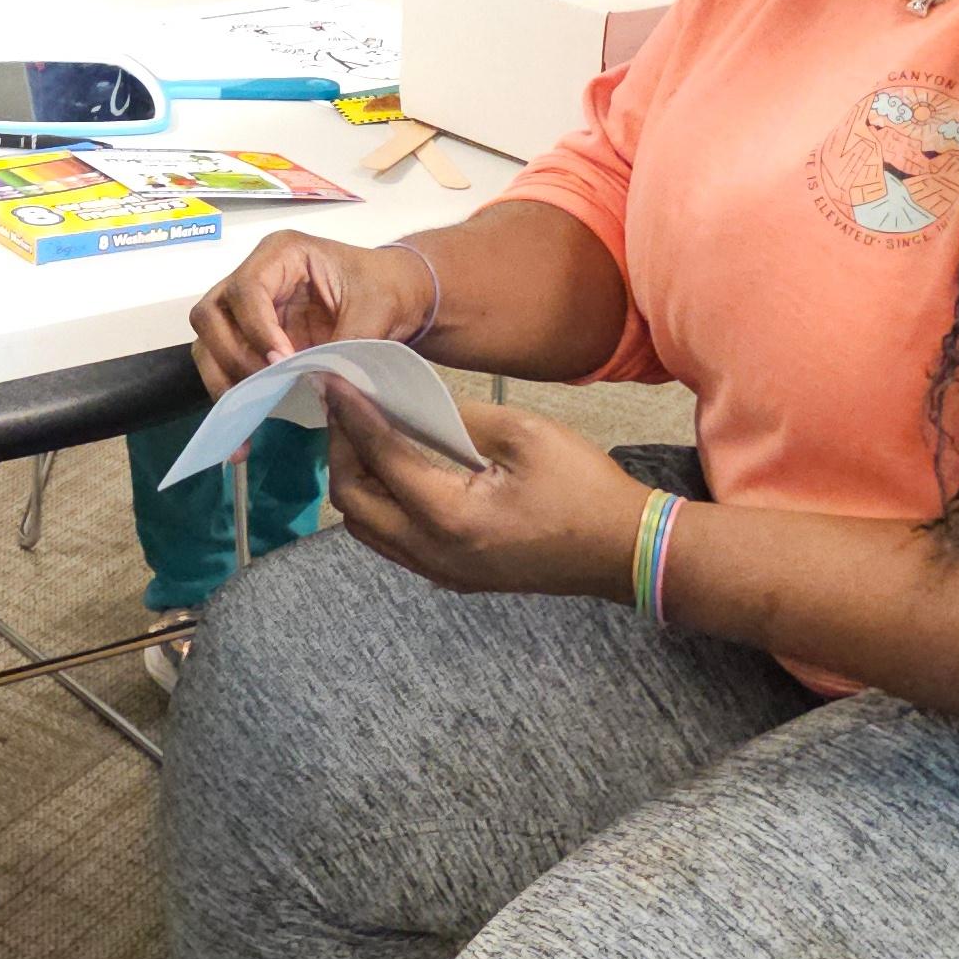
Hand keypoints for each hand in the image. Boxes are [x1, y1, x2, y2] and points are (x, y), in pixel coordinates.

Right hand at [188, 231, 440, 393]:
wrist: (398, 296)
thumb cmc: (387, 288)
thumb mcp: (375, 310)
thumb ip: (347, 343)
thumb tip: (319, 386)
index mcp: (282, 254)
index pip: (247, 289)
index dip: (256, 328)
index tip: (282, 362)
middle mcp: (254, 277)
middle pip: (211, 313)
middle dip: (231, 355)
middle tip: (266, 386)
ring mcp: (247, 309)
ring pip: (208, 341)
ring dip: (222, 378)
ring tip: (246, 415)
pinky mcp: (250, 338)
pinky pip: (224, 365)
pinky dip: (230, 395)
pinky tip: (242, 430)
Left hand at [325, 390, 648, 602]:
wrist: (625, 551)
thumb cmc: (583, 487)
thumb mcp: (523, 434)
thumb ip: (457, 416)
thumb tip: (409, 401)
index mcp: (451, 518)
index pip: (380, 460)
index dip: (353, 416)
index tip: (333, 382)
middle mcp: (435, 554)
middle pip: (354, 503)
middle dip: (342, 450)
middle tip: (346, 407)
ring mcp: (442, 573)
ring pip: (367, 529)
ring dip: (356, 480)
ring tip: (363, 433)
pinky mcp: (453, 576)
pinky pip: (392, 542)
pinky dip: (379, 504)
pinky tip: (392, 469)